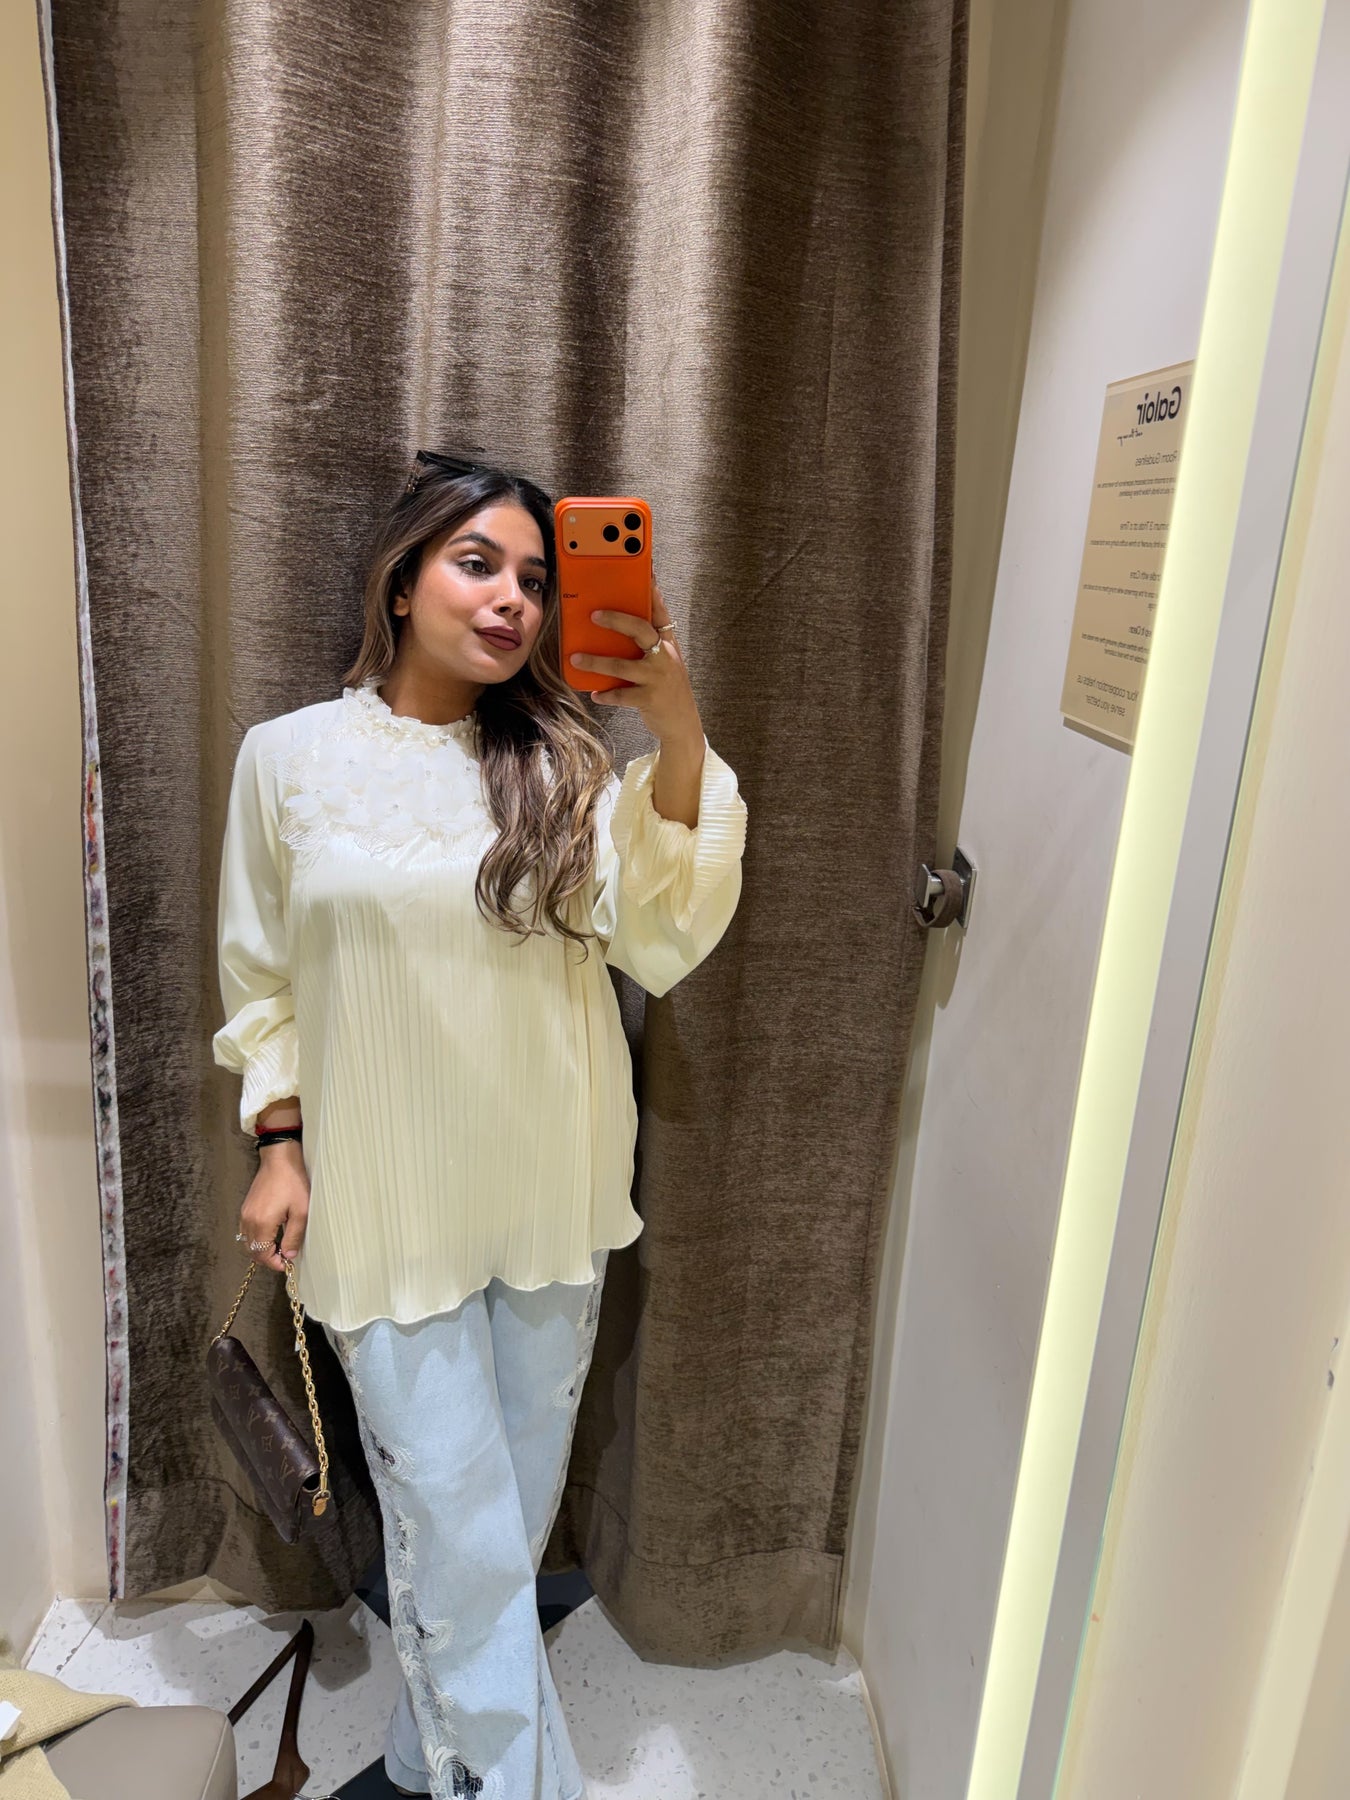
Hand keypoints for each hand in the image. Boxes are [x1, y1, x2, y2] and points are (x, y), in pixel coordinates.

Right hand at [238, 1141, 309, 1272]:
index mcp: (261, 1223)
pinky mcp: (245, 1208)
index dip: (274, 1263)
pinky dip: (256, 1239)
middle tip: (284, 1257)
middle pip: (252, 1251)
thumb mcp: (301, 1212)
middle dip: (267, 1258)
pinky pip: (246, 1232)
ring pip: (247, 1243)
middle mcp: (248, 1221)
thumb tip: (289, 1255)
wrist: (279, 1159)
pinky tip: (271, 1236)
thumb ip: (294, 1236)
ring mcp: (244, 1214)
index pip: (262, 1254)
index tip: (287, 1264)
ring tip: (279, 1248)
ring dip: (261, 1249)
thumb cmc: (293, 1182)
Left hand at [569, 575, 703, 746]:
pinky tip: (595, 694)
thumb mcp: (664, 660)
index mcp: (667, 643)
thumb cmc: (667, 687)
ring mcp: (658, 677)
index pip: (659, 611)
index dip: (652, 590)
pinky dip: (606, 695)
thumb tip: (615, 624)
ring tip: (576, 659)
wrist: (683, 722)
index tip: (643, 571)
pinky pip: (622, 695)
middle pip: (641, 630)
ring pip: (623, 664)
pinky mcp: (650, 699)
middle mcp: (665, 656)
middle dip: (617, 620)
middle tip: (594, 615)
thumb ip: (647, 643)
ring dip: (597, 662)